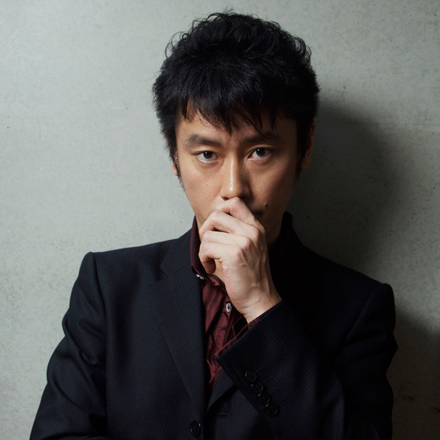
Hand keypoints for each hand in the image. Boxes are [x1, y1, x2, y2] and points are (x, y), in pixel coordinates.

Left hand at [198, 198, 281, 321]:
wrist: (260, 298)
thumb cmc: (252, 276)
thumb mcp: (251, 247)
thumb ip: (238, 232)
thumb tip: (214, 220)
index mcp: (256, 228)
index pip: (235, 202)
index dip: (219, 210)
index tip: (215, 227)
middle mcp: (251, 231)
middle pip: (216, 215)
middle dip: (206, 230)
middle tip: (209, 245)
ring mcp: (244, 242)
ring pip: (208, 234)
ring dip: (204, 249)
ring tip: (212, 261)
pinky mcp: (234, 254)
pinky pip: (207, 247)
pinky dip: (204, 259)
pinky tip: (212, 267)